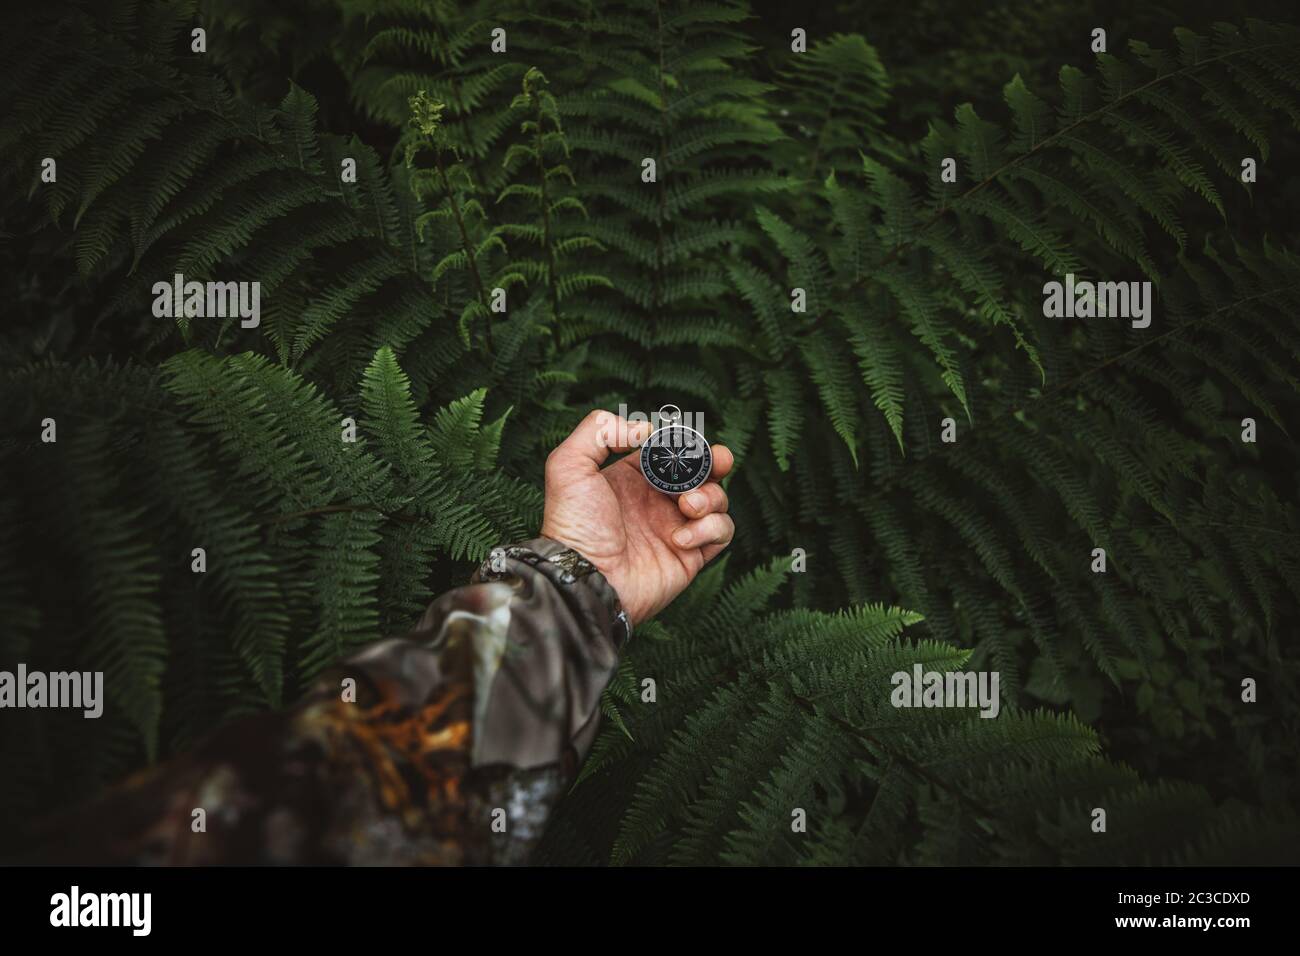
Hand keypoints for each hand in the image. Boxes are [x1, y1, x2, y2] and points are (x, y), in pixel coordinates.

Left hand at [540, 410, 735, 624]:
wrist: (586, 578)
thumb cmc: (574, 525)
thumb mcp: (569, 465)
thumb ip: (600, 431)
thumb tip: (646, 429)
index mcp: (632, 479)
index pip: (668, 451)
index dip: (682, 443)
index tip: (682, 443)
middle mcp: (656, 502)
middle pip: (701, 473)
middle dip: (715, 461)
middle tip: (718, 460)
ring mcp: (676, 528)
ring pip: (716, 500)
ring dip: (710, 496)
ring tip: (687, 506)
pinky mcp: (691, 556)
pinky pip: (721, 532)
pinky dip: (710, 528)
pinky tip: (679, 538)